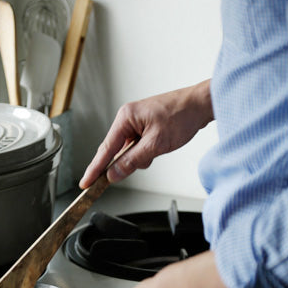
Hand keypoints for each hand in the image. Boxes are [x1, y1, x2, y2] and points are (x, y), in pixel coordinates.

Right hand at [79, 79, 212, 187]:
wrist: (202, 104)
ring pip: (129, 150)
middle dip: (123, 163)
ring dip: (140, 158)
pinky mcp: (146, 127)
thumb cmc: (182, 116)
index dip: (95, 169)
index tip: (86, 183)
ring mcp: (137, 122)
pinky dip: (146, 153)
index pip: (105, 149)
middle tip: (114, 181)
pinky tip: (158, 148)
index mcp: (125, 118)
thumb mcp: (155, 144)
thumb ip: (132, 161)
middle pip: (115, 150)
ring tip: (157, 150)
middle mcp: (128, 118)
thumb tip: (113, 174)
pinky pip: (138, 146)